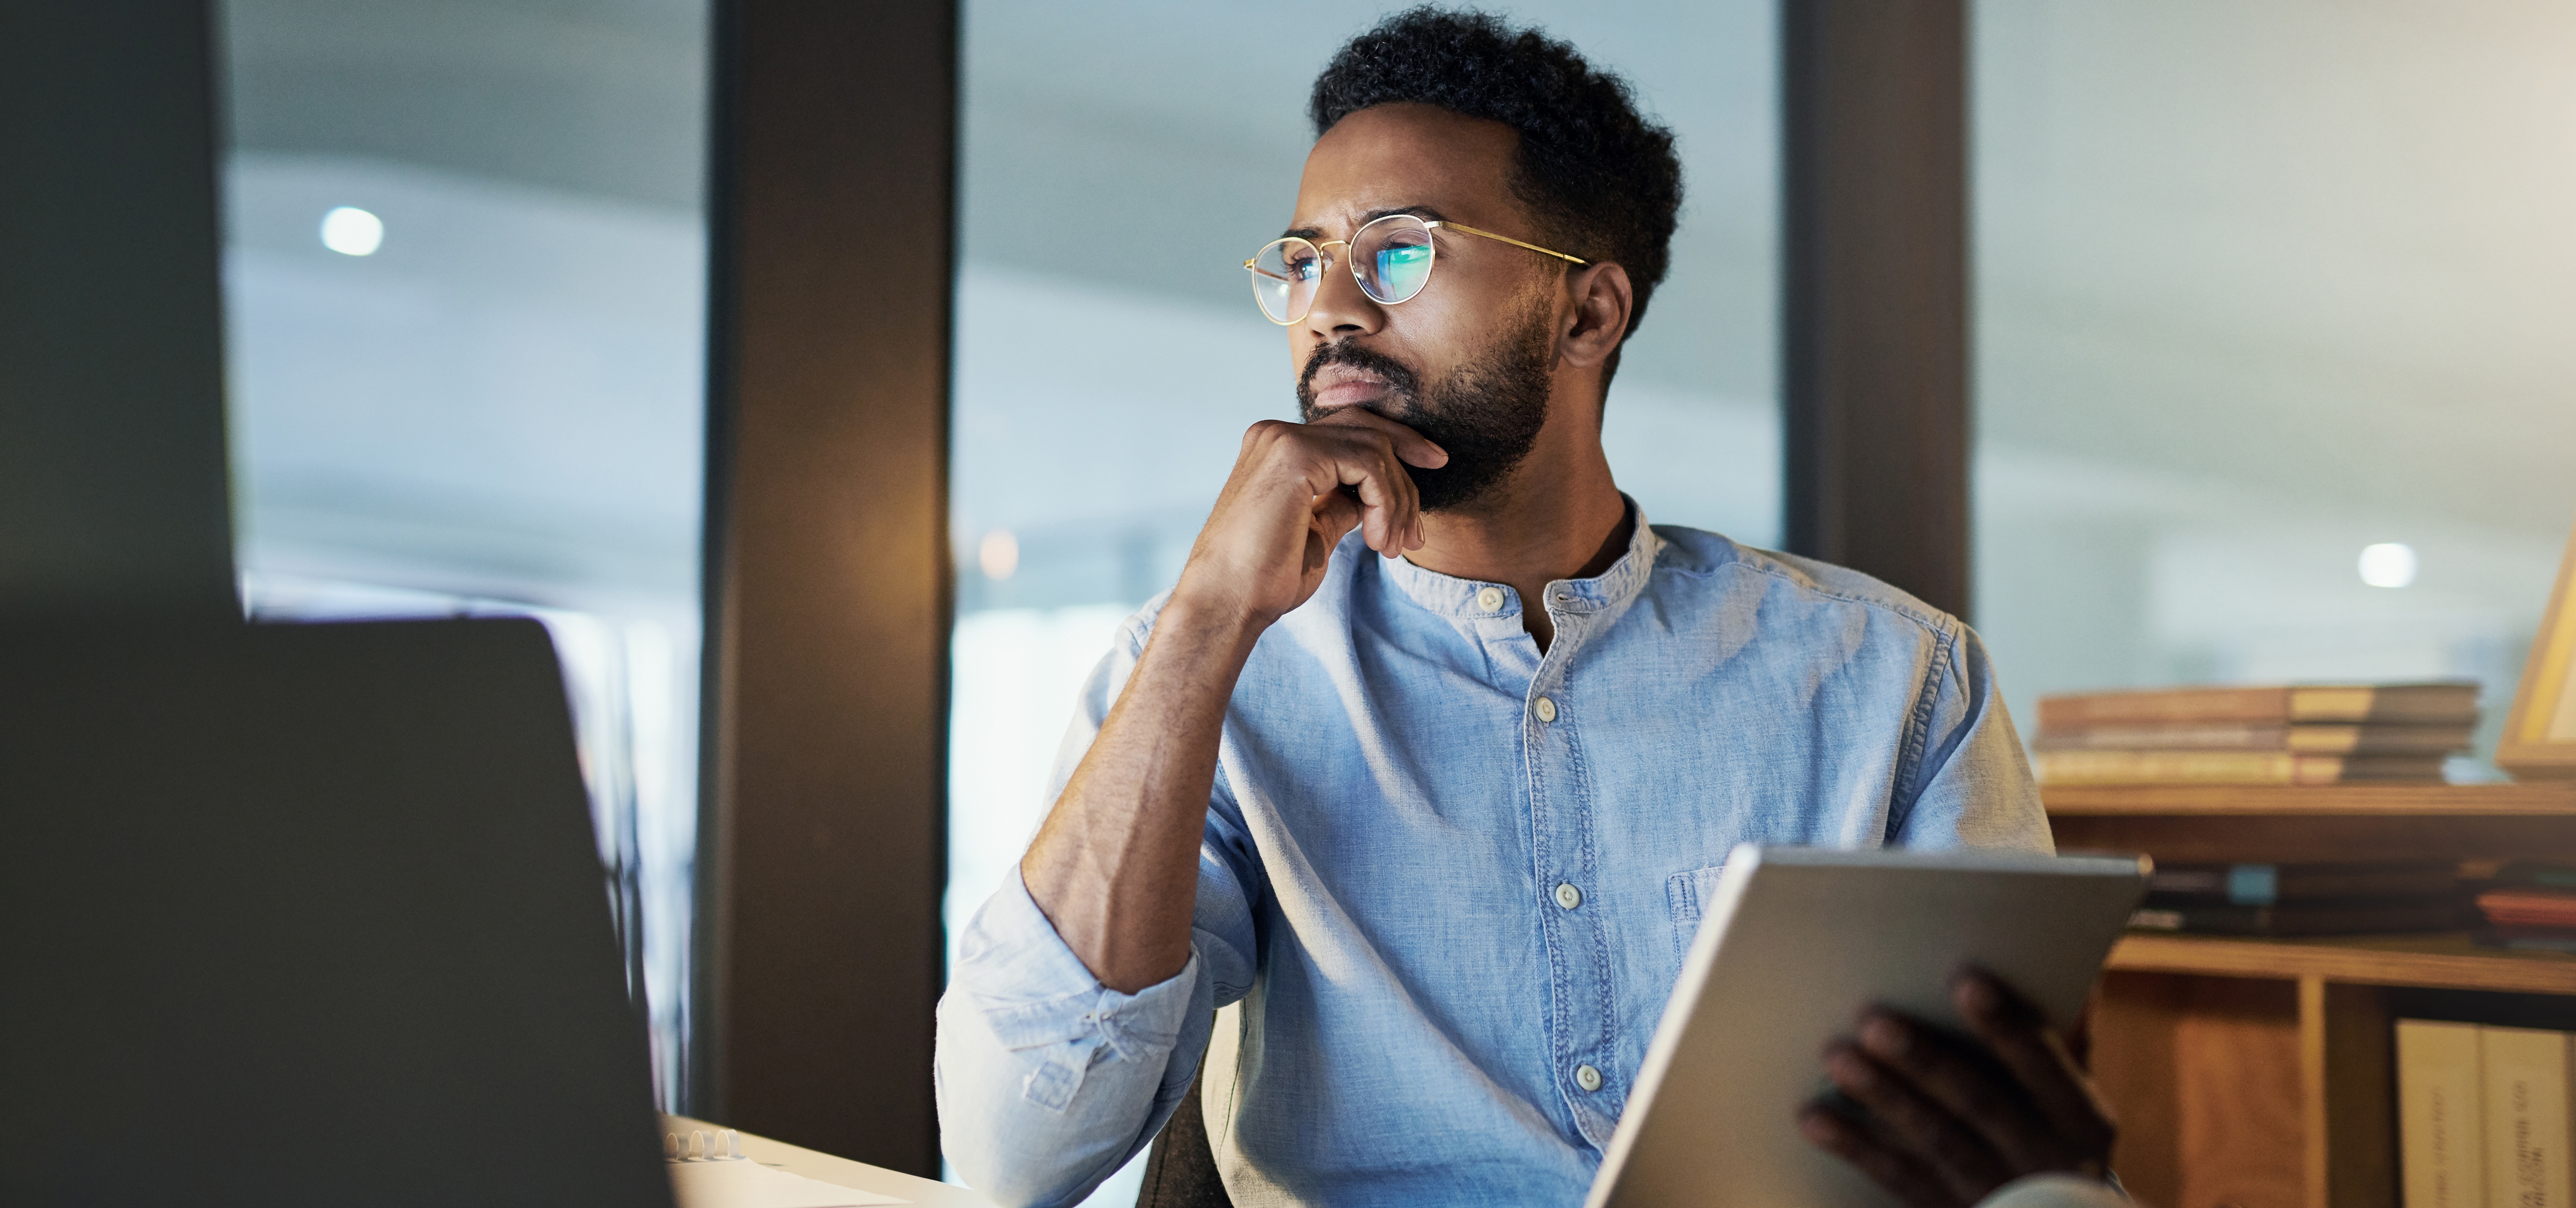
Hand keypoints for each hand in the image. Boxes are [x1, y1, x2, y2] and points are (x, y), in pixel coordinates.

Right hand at [1169, 408, 1445, 628]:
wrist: (1227, 603)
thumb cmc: (1264, 579)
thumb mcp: (1316, 532)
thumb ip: (1341, 504)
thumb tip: (1373, 498)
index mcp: (1277, 448)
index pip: (1351, 430)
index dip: (1398, 447)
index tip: (1432, 471)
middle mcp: (1276, 434)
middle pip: (1368, 430)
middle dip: (1408, 473)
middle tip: (1418, 532)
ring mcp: (1283, 440)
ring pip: (1375, 449)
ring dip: (1397, 502)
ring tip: (1390, 548)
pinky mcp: (1295, 456)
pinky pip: (1368, 465)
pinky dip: (1385, 503)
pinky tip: (1375, 541)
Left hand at [1800, 969, 2115, 1207]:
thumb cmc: (2057, 1141)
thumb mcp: (2073, 1106)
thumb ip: (2050, 1051)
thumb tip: (2036, 980)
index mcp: (2080, 1118)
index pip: (2044, 1065)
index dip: (2005, 1025)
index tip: (1965, 981)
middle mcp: (2042, 1155)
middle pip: (1980, 1102)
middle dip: (1926, 1060)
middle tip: (1874, 1020)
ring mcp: (1995, 1188)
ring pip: (1935, 1139)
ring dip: (1884, 1097)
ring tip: (1838, 1057)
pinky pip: (1899, 1179)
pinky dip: (1855, 1147)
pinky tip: (1815, 1118)